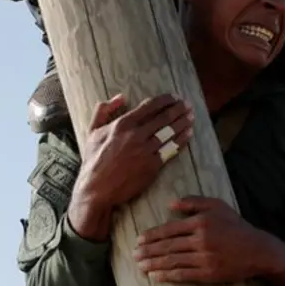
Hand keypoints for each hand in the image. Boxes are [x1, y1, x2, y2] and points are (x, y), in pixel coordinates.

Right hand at [69, 94, 193, 239]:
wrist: (97, 189)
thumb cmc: (94, 160)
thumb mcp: (92, 131)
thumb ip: (104, 110)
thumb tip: (120, 96)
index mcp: (122, 124)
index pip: (149, 106)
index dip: (165, 100)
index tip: (174, 97)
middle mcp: (136, 135)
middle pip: (163, 118)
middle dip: (178, 109)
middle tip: (188, 105)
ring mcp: (145, 150)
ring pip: (169, 132)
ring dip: (183, 122)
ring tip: (191, 117)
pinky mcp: (152, 166)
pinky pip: (170, 150)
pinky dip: (181, 140)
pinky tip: (188, 134)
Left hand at [133, 196, 284, 285]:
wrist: (257, 250)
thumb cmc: (236, 225)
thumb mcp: (216, 205)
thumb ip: (193, 202)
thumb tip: (170, 204)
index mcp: (200, 222)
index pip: (169, 229)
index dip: (152, 235)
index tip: (139, 240)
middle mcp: (200, 240)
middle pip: (168, 246)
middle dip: (148, 251)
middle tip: (134, 255)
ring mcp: (204, 258)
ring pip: (173, 261)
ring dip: (154, 264)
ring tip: (140, 266)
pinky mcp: (208, 274)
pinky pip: (183, 275)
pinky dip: (167, 275)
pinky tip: (156, 276)